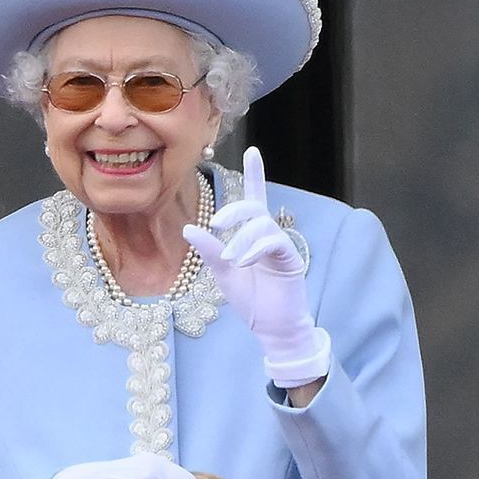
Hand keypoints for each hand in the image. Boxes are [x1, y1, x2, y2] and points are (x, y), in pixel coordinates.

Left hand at [183, 146, 329, 387]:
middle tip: (217, 223)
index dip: (254, 174)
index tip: (253, 150)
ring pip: (262, 224)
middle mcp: (269, 235)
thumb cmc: (251, 300)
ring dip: (241, 238)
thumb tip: (188, 227)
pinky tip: (244, 261)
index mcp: (253, 235)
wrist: (272, 328)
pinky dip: (256, 248)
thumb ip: (209, 250)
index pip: (254, 199)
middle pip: (254, 207)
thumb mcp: (223, 272)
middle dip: (234, 210)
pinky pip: (274, 242)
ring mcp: (281, 246)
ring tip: (231, 260)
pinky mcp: (290, 260)